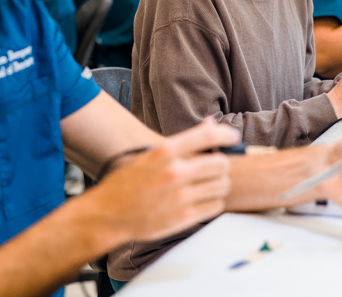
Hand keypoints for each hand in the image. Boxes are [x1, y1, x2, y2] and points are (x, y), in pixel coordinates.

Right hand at [92, 118, 239, 242]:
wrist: (108, 214)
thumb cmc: (126, 182)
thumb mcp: (148, 155)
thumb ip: (182, 141)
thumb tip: (210, 124)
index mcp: (163, 152)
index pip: (206, 136)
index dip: (225, 134)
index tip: (232, 137)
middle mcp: (174, 173)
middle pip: (220, 163)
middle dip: (222, 163)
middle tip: (215, 166)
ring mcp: (180, 197)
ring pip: (221, 185)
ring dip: (219, 183)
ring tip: (208, 183)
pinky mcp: (183, 218)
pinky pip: (215, 206)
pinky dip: (213, 201)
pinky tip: (202, 198)